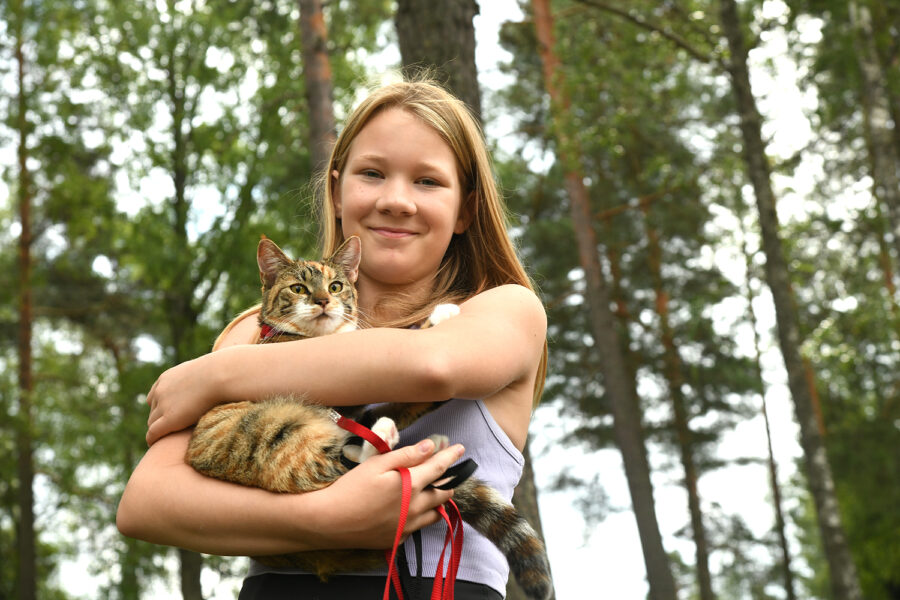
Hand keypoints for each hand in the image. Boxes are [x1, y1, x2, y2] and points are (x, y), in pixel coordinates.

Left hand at [146, 354, 223, 445]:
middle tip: (169, 430)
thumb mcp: (206, 372)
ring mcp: (163, 404)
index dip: (161, 406)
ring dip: (158, 430)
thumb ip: (202, 378)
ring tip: (165, 440)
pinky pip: (153, 432)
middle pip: (153, 409)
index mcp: (168, 378)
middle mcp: (161, 390)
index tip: (169, 414)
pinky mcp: (169, 419)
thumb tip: (214, 379)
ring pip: (152, 422)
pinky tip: (155, 444)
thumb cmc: (221, 373)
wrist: (220, 376)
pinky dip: (152, 439)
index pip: (156, 395)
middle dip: (159, 419)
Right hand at [313, 439, 464, 548]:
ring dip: (438, 501)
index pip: (439, 468)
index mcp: (411, 485)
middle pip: (443, 493)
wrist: (329, 521)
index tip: (460, 449)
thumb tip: (429, 447)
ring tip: (434, 492)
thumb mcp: (377, 464)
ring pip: (435, 514)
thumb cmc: (351, 488)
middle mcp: (415, 508)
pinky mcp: (398, 539)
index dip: (451, 457)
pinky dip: (421, 517)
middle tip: (447, 472)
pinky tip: (413, 511)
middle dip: (449, 481)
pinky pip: (418, 527)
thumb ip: (406, 456)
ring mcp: (408, 526)